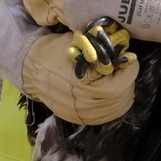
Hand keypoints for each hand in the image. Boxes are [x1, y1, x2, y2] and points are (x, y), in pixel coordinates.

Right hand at [22, 32, 138, 124]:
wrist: (30, 67)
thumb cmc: (55, 50)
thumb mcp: (80, 42)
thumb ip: (104, 46)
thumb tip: (124, 49)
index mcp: (85, 86)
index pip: (121, 84)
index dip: (130, 70)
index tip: (129, 59)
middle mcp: (84, 105)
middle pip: (122, 98)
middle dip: (127, 80)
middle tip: (123, 68)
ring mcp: (80, 115)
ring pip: (116, 109)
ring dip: (122, 93)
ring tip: (117, 79)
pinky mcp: (77, 119)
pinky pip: (105, 116)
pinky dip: (112, 105)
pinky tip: (109, 92)